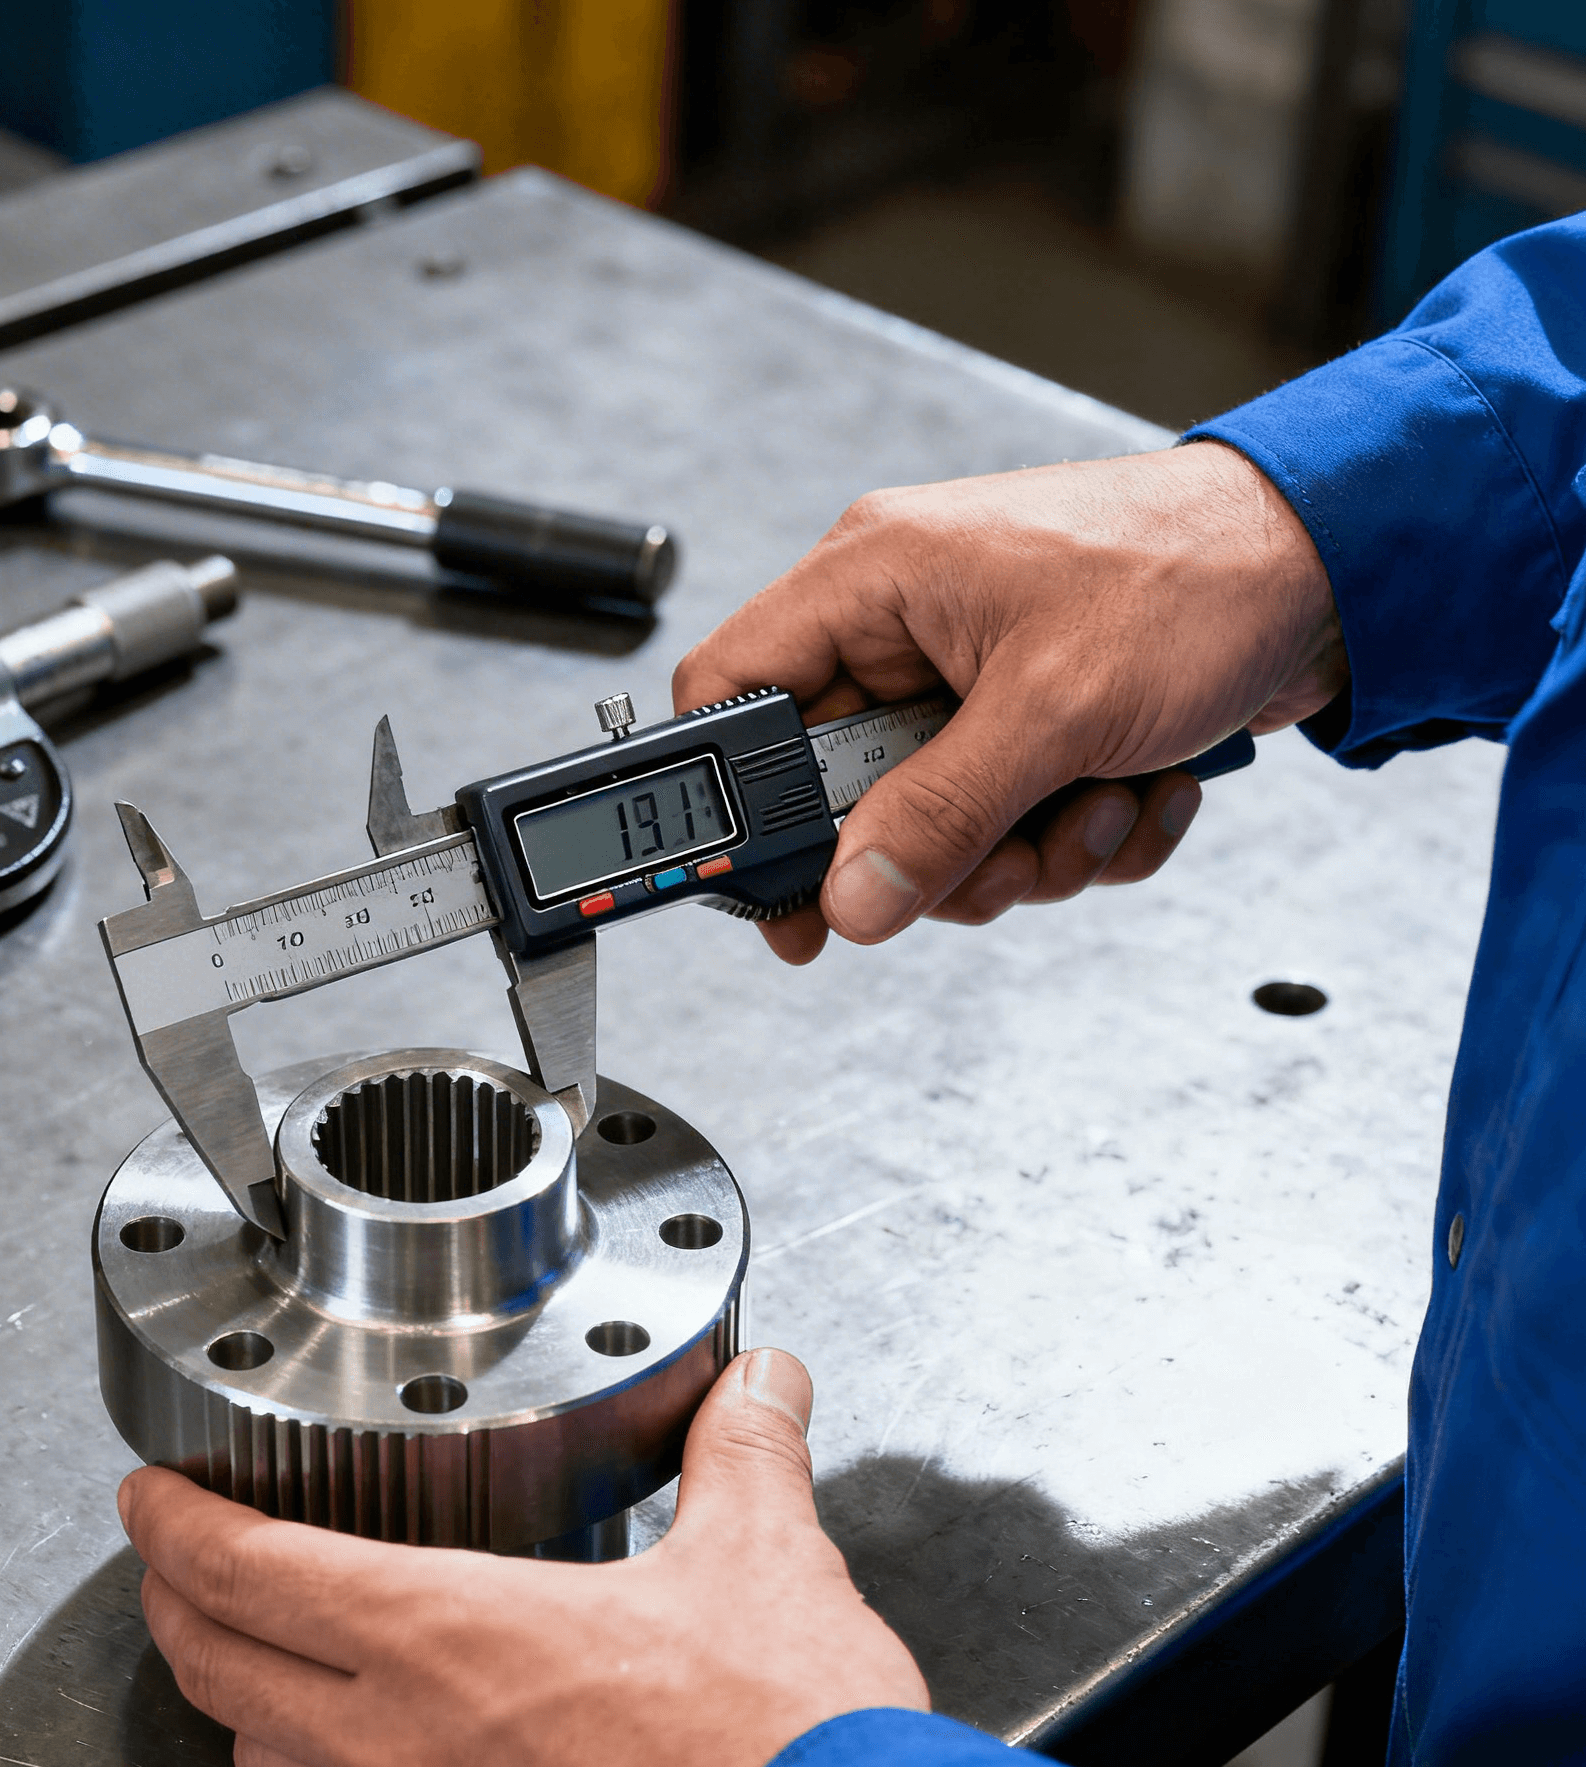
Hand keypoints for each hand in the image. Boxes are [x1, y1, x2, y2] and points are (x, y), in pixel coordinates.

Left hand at [119, 1350, 928, 1766]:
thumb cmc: (784, 1752)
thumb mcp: (766, 1559)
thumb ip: (745, 1453)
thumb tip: (758, 1382)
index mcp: (448, 1636)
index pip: (251, 1572)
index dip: (175, 1526)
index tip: (148, 1495)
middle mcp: (405, 1749)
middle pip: (218, 1673)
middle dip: (175, 1604)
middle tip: (173, 1562)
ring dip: (238, 1700)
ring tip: (259, 1655)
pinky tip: (382, 1764)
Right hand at [673, 441, 1347, 961]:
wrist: (1333, 568)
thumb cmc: (1197, 573)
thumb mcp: (1054, 708)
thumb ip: (939, 815)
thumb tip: (850, 899)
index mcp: (872, 579)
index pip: (734, 691)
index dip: (735, 801)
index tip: (780, 894)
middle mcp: (905, 629)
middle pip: (841, 793)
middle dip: (937, 849)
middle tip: (997, 853)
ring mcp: (967, 682)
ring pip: (932, 829)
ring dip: (1025, 851)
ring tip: (1098, 801)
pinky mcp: (1026, 724)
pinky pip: (1007, 827)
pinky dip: (1076, 834)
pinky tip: (1136, 789)